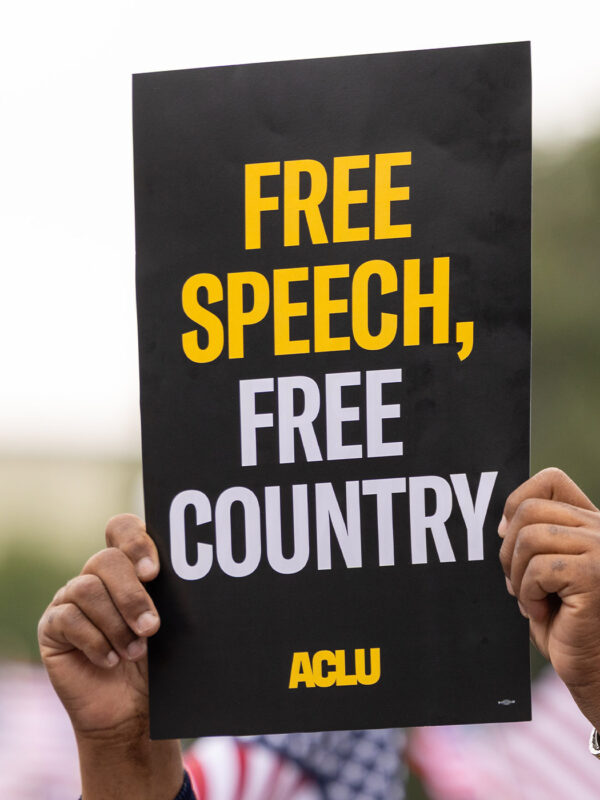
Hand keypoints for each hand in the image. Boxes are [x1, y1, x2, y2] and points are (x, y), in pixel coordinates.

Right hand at [38, 514, 182, 799]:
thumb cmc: (158, 664)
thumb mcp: (172, 628)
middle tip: (152, 627)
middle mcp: (97, 576)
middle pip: (105, 560)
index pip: (122, 528)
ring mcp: (71, 599)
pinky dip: (94, 641)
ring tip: (135, 652)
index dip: (135, 541)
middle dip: (132, 595)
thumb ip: (172, 599)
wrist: (132, 712)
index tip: (154, 572)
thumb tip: (196, 582)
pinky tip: (110, 660)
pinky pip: (67, 619)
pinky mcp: (53, 627)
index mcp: (128, 565)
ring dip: (116, 623)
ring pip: (86, 588)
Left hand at [499, 468, 599, 727]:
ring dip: (517, 574)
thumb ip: (533, 542)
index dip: (517, 501)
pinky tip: (543, 614)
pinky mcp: (595, 574)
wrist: (598, 673)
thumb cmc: (570, 628)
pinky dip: (528, 594)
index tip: (508, 537)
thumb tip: (502, 523)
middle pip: (529, 509)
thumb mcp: (547, 575)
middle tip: (516, 583)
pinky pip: (539, 568)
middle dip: (508, 548)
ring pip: (529, 537)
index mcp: (592, 525)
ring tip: (530, 600)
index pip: (551, 480)